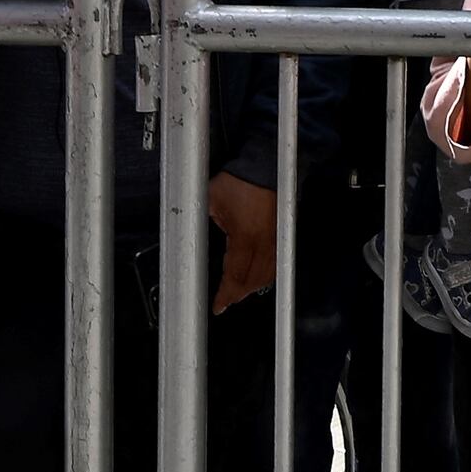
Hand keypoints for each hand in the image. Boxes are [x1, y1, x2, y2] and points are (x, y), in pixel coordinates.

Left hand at [206, 171, 273, 313]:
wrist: (263, 166)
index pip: (236, 276)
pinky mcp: (282, 232)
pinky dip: (268, 273)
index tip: (219, 305)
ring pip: (268, 273)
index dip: (226, 294)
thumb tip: (188, 234)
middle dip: (238, 294)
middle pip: (253, 280)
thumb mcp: (210, 201)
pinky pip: (277, 261)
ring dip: (253, 286)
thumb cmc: (239, 180)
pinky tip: (261, 276)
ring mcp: (275, 238)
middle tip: (226, 301)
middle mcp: (264, 242)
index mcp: (245, 238)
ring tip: (240, 292)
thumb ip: (199, 221)